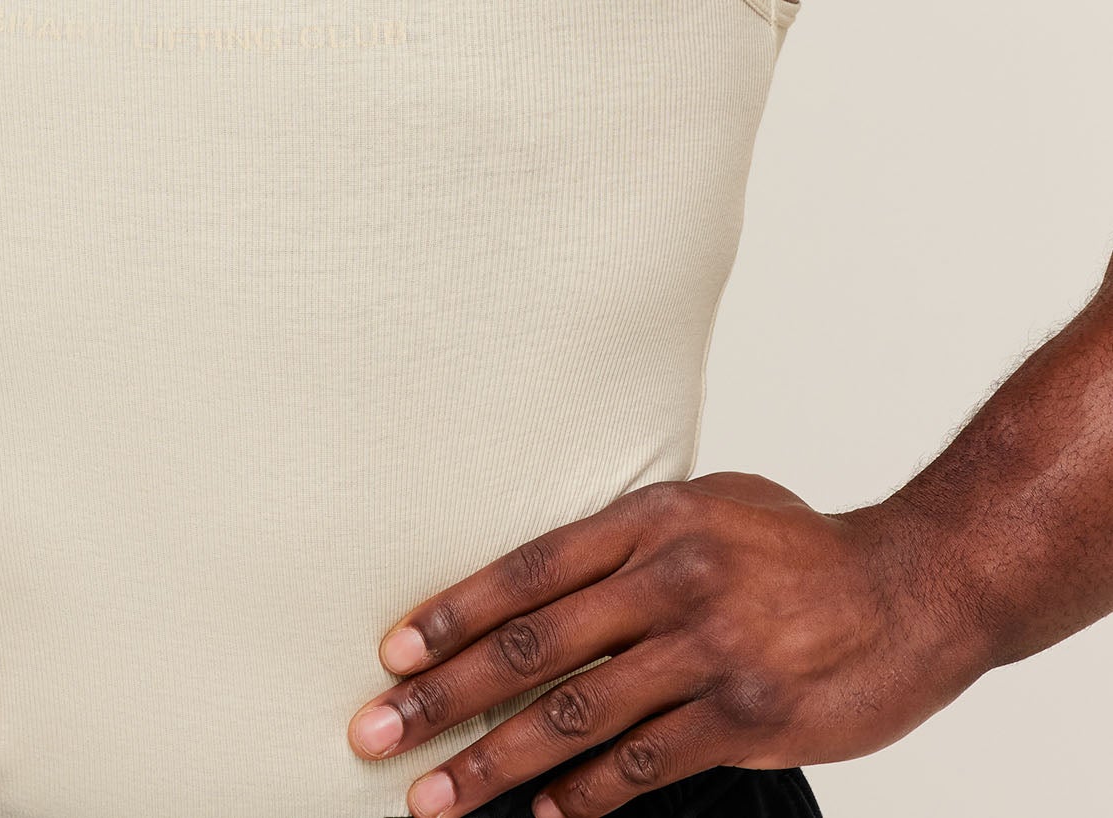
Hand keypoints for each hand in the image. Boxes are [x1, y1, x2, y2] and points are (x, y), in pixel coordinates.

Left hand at [345, 472, 989, 817]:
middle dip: (444, 698)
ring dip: (494, 764)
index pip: (528, 570)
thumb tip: (541, 580)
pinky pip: (645, 764)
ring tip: (437, 797)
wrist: (912, 587)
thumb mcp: (709, 505)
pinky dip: (587, 795)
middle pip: (532, 646)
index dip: (453, 613)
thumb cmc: (800, 545)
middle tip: (377, 732)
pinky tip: (545, 815)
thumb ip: (629, 538)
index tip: (394, 655)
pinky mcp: (744, 720)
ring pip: (575, 716)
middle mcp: (669, 580)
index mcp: (650, 518)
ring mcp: (707, 653)